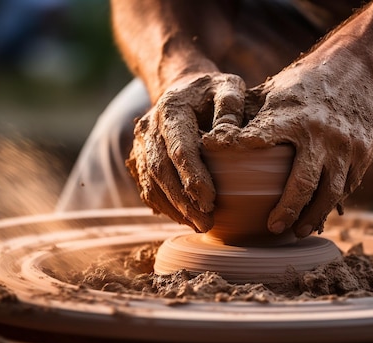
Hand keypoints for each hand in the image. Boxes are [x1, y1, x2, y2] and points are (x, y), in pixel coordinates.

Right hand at [127, 72, 245, 231]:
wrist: (183, 88)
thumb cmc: (212, 91)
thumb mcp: (229, 86)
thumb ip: (231, 106)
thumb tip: (228, 138)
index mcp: (171, 109)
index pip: (179, 148)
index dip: (193, 177)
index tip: (211, 200)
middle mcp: (149, 127)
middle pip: (160, 170)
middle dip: (182, 200)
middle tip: (206, 223)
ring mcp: (141, 144)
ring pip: (150, 182)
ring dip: (173, 208)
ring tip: (199, 226)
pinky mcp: (141, 158)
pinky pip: (147, 186)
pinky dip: (164, 206)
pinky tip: (185, 218)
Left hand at [205, 59, 372, 237]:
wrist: (357, 67)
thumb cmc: (305, 82)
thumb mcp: (274, 91)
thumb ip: (248, 115)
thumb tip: (213, 141)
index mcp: (291, 115)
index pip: (261, 136)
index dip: (240, 147)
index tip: (219, 159)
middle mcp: (320, 133)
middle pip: (302, 183)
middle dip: (287, 210)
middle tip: (272, 227)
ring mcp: (346, 146)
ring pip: (330, 192)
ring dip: (313, 216)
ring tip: (298, 231)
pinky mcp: (364, 152)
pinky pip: (348, 186)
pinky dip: (333, 202)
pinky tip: (320, 212)